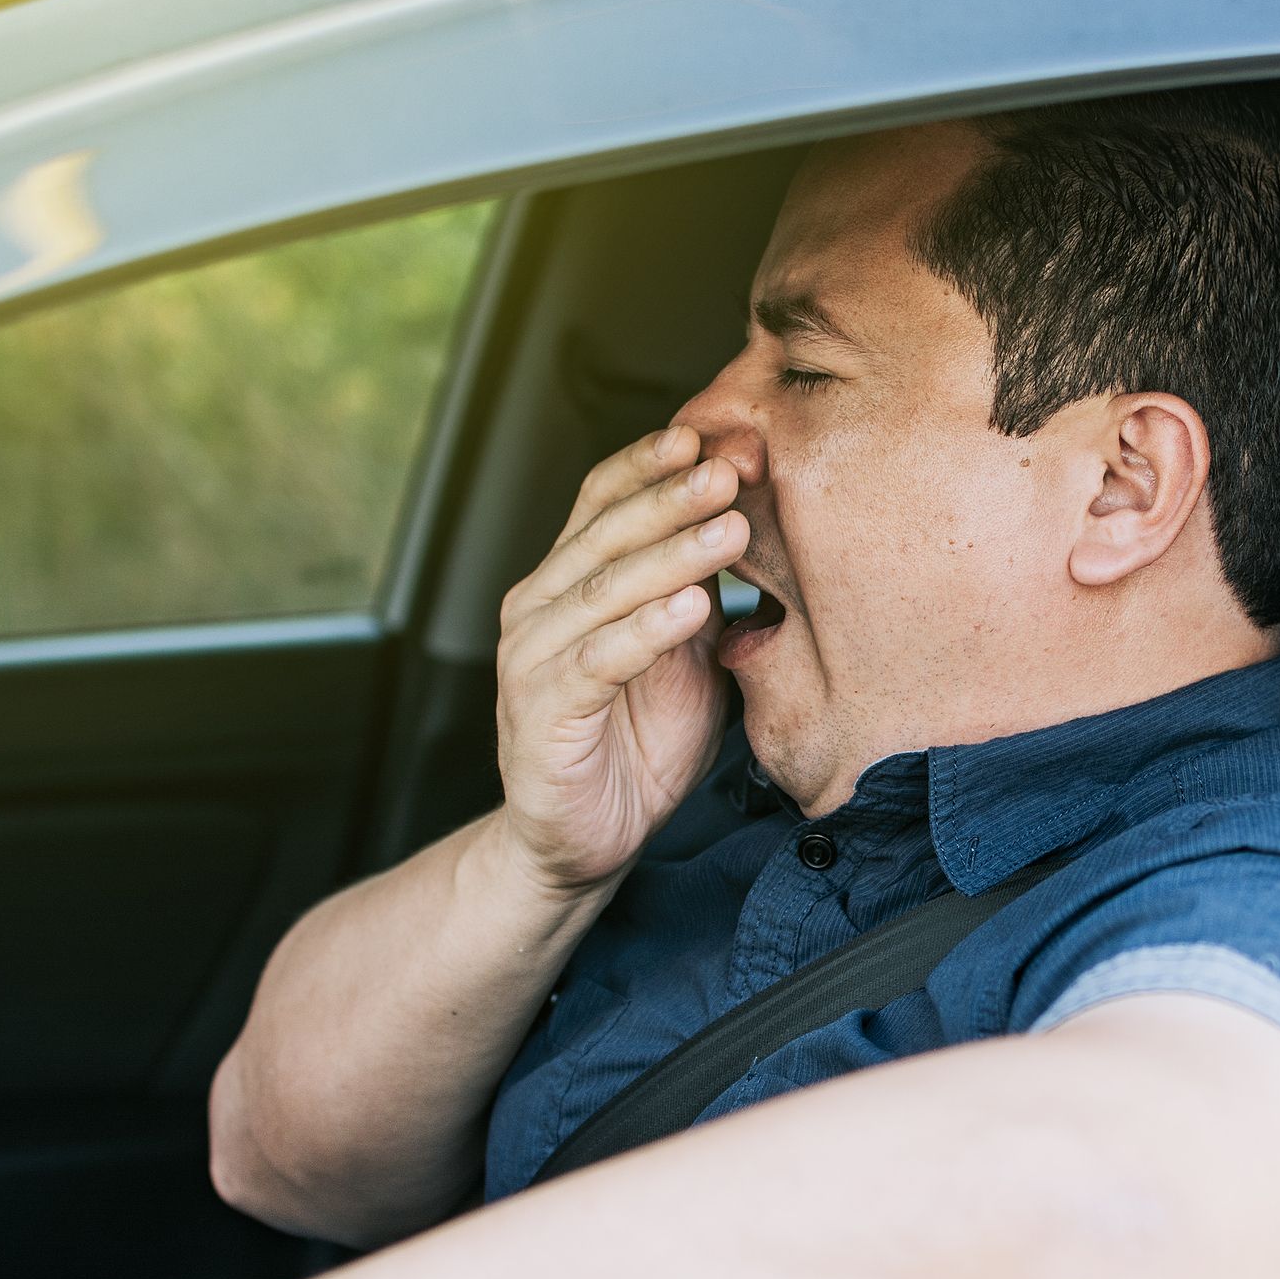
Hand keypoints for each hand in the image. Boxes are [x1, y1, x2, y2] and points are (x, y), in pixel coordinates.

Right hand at [492, 426, 749, 892]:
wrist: (584, 842)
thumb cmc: (636, 744)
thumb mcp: (685, 654)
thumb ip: (701, 592)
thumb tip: (746, 517)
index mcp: (568, 579)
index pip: (606, 498)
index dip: (658, 464)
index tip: (722, 437)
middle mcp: (539, 605)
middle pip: (606, 531)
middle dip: (674, 495)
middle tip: (733, 467)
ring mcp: (533, 655)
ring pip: (606, 587)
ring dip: (672, 553)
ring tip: (730, 528)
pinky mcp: (541, 710)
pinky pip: (598, 659)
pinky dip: (646, 630)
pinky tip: (691, 608)